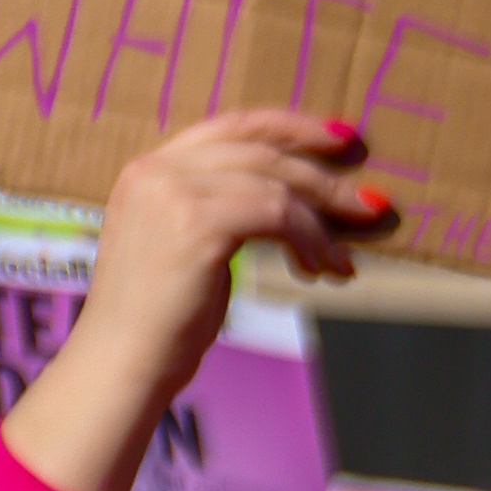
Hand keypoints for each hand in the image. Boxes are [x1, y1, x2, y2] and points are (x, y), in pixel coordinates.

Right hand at [0, 112, 396, 490]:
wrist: (121, 363)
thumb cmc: (158, 326)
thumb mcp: (187, 253)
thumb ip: (221, 218)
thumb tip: (289, 217)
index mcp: (150, 170)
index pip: (231, 127)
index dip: (289, 127)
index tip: (336, 138)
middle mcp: (158, 170)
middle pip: (260, 150)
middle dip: (322, 173)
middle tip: (369, 201)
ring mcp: (173, 191)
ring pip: (274, 182)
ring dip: (323, 218)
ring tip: (347, 253)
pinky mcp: (196, 223)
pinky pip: (277, 214)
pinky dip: (310, 240)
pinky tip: (324, 268)